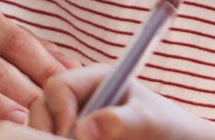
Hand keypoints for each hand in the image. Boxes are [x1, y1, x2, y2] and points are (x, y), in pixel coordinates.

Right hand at [21, 64, 214, 139]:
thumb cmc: (171, 129)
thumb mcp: (149, 122)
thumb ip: (120, 122)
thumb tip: (83, 130)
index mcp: (96, 79)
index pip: (59, 86)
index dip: (59, 111)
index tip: (71, 136)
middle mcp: (81, 97)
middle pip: (43, 107)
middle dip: (47, 129)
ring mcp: (76, 119)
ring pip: (44, 126)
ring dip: (51, 138)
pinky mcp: (77, 135)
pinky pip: (53, 138)